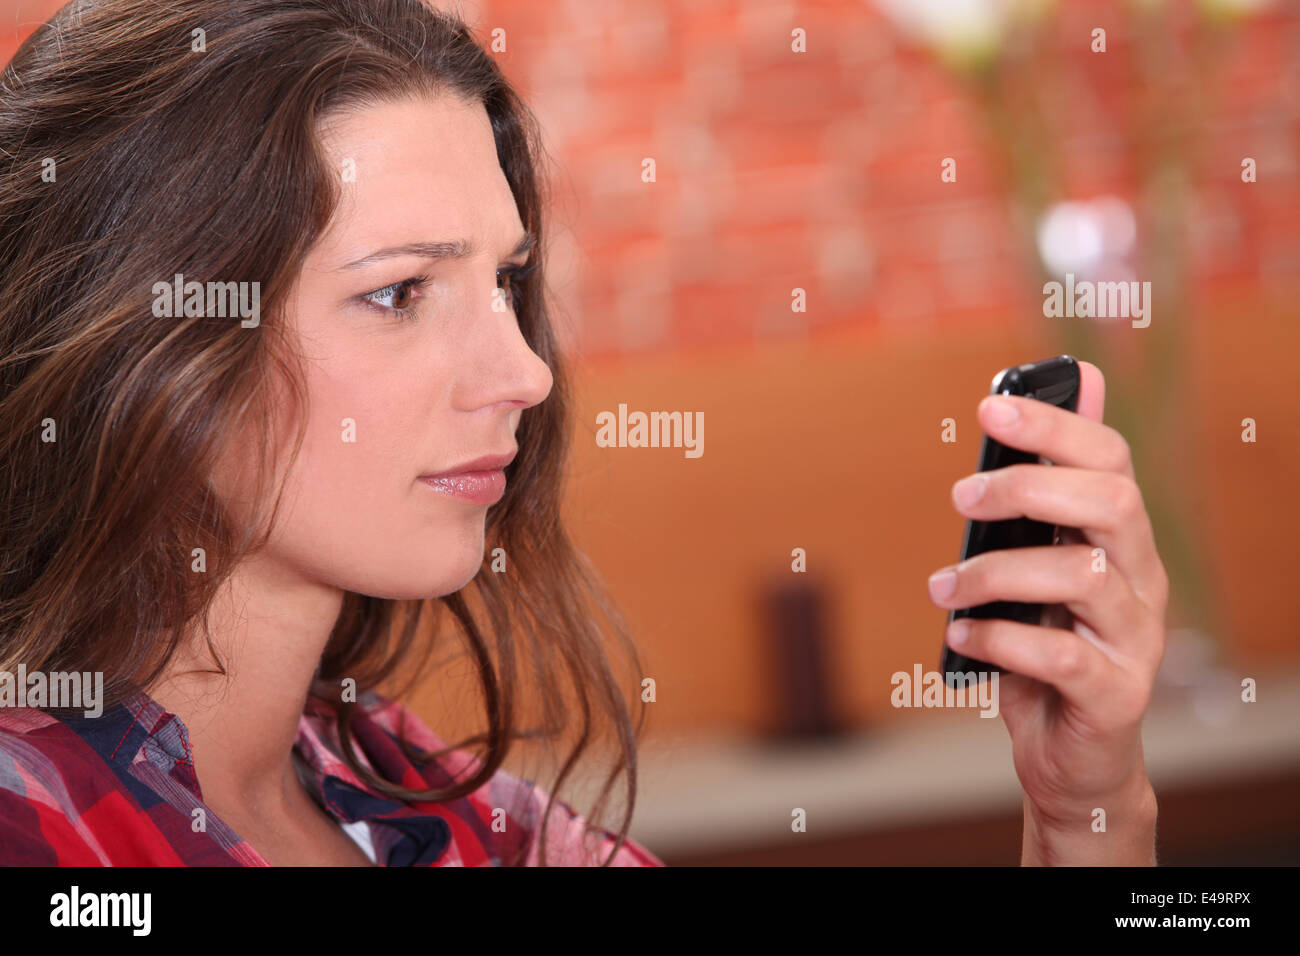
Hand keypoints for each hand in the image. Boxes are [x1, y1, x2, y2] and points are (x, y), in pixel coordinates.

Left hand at [927, 361, 1166, 864]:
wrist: (1073, 753)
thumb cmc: (1046, 647)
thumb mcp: (1038, 567)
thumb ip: (1043, 496)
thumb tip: (1071, 386)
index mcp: (1122, 540)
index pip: (1112, 461)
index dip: (1055, 427)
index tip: (989, 408)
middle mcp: (1142, 581)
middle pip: (1113, 503)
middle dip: (1027, 488)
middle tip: (961, 497)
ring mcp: (1136, 639)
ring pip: (1081, 575)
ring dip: (995, 571)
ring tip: (944, 588)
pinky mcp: (1116, 695)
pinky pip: (1058, 654)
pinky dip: (998, 638)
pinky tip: (960, 634)